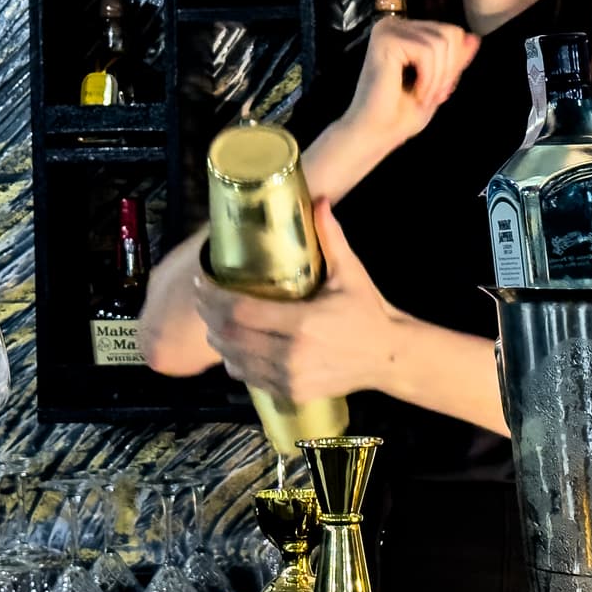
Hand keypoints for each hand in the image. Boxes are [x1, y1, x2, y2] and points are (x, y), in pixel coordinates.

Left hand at [193, 199, 399, 403]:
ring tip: (213, 320)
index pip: (240, 311)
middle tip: (203, 297)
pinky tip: (232, 347)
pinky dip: (234, 361)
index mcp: (303, 322)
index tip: (203, 281)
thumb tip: (318, 199)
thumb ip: (331, 238)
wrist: (388, 356)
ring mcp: (290, 377)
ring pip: (234, 359)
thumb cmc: (368, 312)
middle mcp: (291, 354)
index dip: (214, 297)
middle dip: (209, 316)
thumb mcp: (350, 273)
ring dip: (218, 339)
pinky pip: (250, 378)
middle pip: (230, 335)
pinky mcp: (291, 392)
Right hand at [338, 13, 479, 161]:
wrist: (375, 134)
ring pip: (441, 42)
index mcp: (404, 31)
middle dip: (448, 70)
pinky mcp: (385, 40)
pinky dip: (428, 78)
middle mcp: (393, 24)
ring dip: (437, 78)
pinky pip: (427, 51)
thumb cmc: (401, 115)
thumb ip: (455, 60)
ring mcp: (387, 30)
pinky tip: (414, 92)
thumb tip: (475, 37)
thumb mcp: (439, 83)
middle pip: (450, 33)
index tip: (437, 91)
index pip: (452, 32)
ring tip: (422, 96)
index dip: (453, 65)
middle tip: (431, 95)